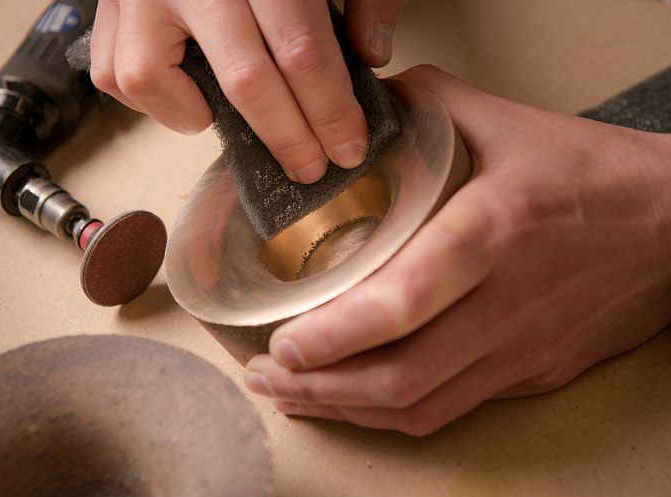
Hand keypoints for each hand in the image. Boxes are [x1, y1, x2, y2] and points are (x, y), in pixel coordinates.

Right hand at [89, 0, 406, 183]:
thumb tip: (372, 54)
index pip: (301, 51)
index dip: (330, 111)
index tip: (348, 147)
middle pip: (245, 80)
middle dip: (287, 138)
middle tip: (309, 167)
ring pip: (152, 79)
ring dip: (198, 117)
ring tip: (233, 116)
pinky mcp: (109, 2)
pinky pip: (114, 72)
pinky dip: (153, 99)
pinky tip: (187, 91)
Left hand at [244, 65, 670, 435]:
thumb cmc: (593, 175)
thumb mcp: (509, 123)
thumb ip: (427, 106)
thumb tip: (364, 105)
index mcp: (495, 230)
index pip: (408, 297)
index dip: (339, 333)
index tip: (283, 342)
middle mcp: (505, 303)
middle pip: (402, 375)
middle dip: (320, 387)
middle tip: (267, 375)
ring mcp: (519, 350)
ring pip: (419, 406)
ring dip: (345, 410)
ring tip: (291, 396)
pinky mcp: (528, 374)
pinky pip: (448, 410)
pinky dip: (389, 414)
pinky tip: (351, 403)